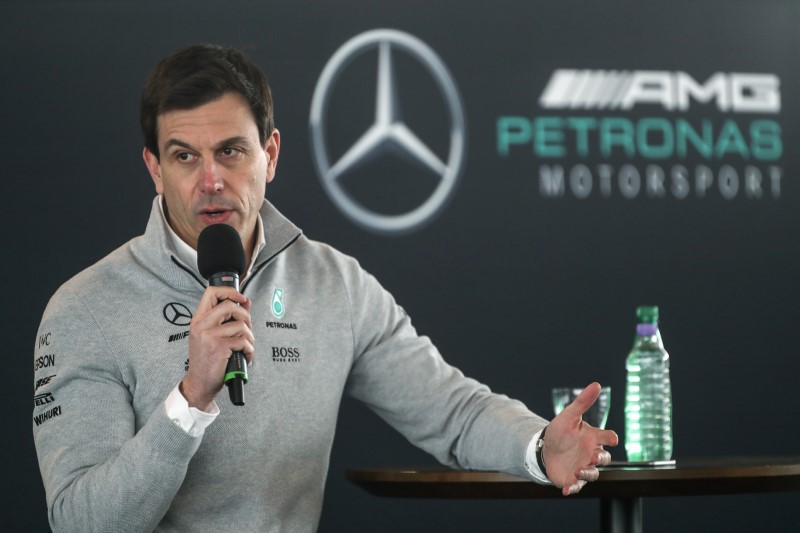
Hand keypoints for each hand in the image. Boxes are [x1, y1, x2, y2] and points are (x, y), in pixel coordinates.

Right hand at [182, 286, 253, 409]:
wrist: (199, 383)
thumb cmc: (207, 359)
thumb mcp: (212, 335)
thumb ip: (228, 317)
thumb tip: (246, 301)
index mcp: (198, 319)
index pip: (212, 292)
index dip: (230, 292)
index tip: (242, 299)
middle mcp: (201, 325)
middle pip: (230, 306)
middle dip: (245, 316)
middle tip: (246, 329)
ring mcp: (209, 336)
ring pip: (241, 326)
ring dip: (249, 337)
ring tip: (244, 347)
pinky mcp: (219, 348)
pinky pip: (243, 341)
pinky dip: (249, 350)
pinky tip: (244, 356)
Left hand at [542, 382, 618, 494]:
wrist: (544, 448)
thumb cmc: (561, 431)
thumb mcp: (569, 415)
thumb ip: (582, 402)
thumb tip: (596, 384)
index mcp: (592, 437)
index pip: (606, 437)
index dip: (610, 438)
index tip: (612, 438)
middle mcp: (591, 454)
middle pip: (603, 458)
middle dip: (601, 458)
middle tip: (595, 456)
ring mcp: (583, 467)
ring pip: (593, 474)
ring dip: (587, 473)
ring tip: (578, 471)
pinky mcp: (572, 479)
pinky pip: (576, 486)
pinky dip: (572, 488)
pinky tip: (566, 490)